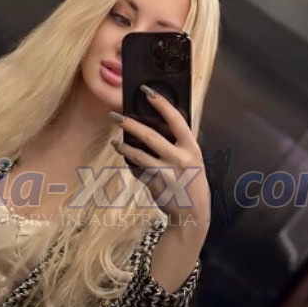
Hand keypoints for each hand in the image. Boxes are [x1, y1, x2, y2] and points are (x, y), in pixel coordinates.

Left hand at [110, 87, 210, 236]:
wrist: (192, 214)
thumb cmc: (191, 184)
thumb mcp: (192, 162)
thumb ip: (178, 146)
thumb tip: (154, 129)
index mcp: (192, 148)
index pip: (176, 120)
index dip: (161, 104)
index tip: (147, 92)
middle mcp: (181, 158)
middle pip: (151, 135)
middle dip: (130, 123)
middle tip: (116, 116)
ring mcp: (167, 172)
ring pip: (139, 154)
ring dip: (123, 146)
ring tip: (115, 142)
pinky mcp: (156, 184)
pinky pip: (138, 170)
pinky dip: (131, 165)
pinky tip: (125, 160)